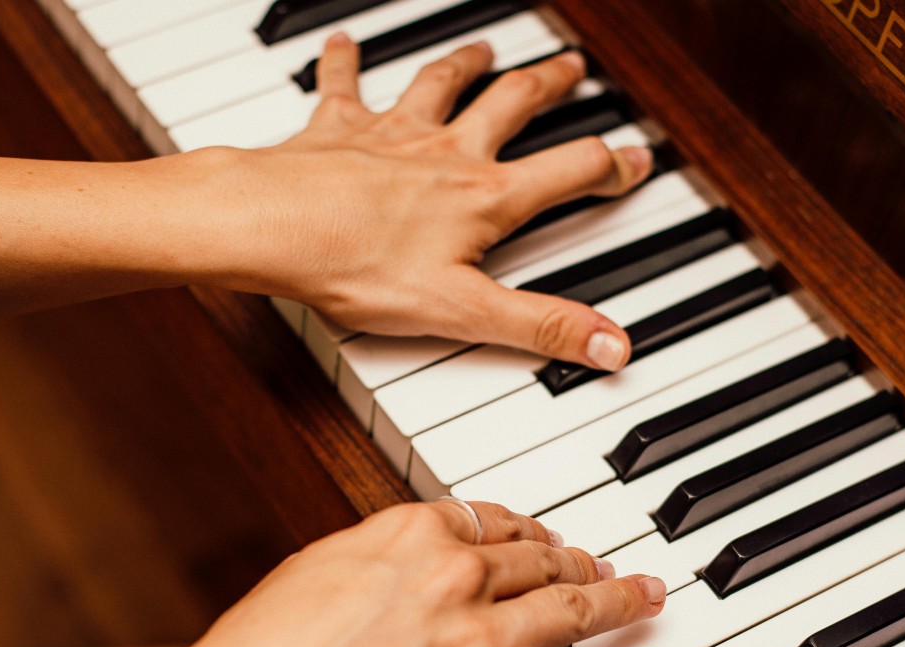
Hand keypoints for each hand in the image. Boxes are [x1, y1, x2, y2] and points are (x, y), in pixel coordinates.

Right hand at [34, 501, 667, 646]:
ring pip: (577, 606)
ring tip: (647, 594)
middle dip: (581, 559)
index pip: (493, 519)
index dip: (527, 530)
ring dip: (622, 598)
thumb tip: (407, 554)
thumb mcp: (318, 568)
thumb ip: (379, 554)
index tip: (540, 536)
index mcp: (413, 533)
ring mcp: (484, 639)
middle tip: (604, 563)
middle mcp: (459, 576)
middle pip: (542, 559)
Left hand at [217, 37, 653, 370]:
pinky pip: (343, 83)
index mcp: (484, 197)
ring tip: (485, 49)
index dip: (610, 166)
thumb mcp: (464, 312)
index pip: (568, 173)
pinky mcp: (337, 128)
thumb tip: (611, 346)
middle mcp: (446, 153)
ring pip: (442, 84)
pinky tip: (344, 43)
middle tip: (571, 68)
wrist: (269, 227)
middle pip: (512, 105)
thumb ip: (541, 326)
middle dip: (549, 85)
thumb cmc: (356, 266)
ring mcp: (392, 133)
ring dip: (468, 63)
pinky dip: (344, 61)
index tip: (635, 159)